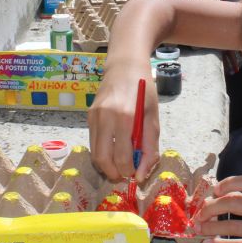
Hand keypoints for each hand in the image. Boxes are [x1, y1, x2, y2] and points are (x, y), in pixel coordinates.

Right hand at [87, 56, 158, 182]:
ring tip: (119, 164)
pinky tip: (113, 149)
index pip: (122, 157)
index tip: (136, 174)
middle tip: (124, 175)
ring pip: (94, 153)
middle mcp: (105, 117)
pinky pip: (93, 142)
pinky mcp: (88, 116)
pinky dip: (102, 152)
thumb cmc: (144, 91)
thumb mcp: (152, 119)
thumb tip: (141, 176)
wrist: (125, 66)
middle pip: (102, 159)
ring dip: (106, 165)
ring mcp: (94, 116)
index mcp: (125, 117)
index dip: (129, 171)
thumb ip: (149, 149)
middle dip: (113, 173)